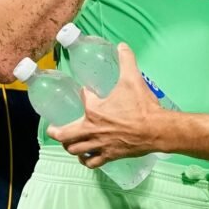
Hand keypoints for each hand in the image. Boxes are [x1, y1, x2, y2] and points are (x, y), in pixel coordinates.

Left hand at [48, 43, 165, 167]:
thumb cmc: (142, 106)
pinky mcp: (109, 156)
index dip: (84, 93)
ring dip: (69, 146)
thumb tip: (122, 45)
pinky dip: (85, 160)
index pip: (82, 98)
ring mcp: (99, 145)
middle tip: (53, 129)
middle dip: (56, 132)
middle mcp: (92, 129)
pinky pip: (91, 162)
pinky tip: (85, 158)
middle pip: (65, 135)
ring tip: (68, 142)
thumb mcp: (132, 79)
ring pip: (75, 150)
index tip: (86, 91)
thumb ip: (126, 60)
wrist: (156, 129)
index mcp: (94, 110)